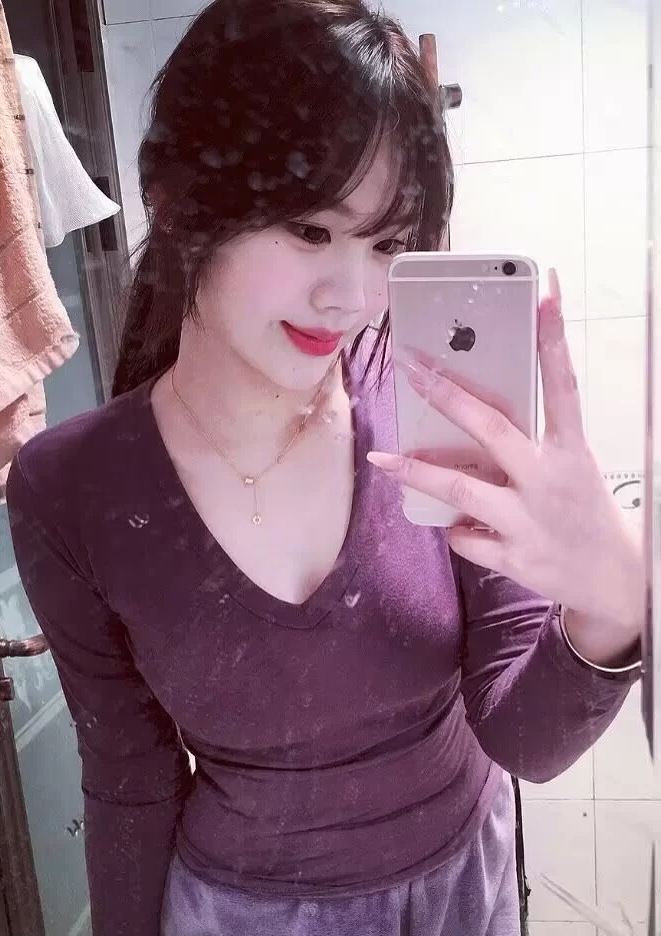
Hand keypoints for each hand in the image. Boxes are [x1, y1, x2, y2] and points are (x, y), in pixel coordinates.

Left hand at [368, 269, 643, 639]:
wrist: (613, 581)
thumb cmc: (583, 513)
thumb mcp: (572, 467)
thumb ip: (532, 442)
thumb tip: (476, 415)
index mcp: (570, 452)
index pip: (563, 385)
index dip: (554, 339)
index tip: (546, 292)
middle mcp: (548, 481)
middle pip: (492, 429)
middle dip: (448, 395)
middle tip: (410, 366)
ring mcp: (529, 521)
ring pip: (462, 489)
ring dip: (418, 472)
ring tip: (383, 459)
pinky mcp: (514, 558)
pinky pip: (465, 538)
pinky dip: (456, 531)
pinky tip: (459, 528)